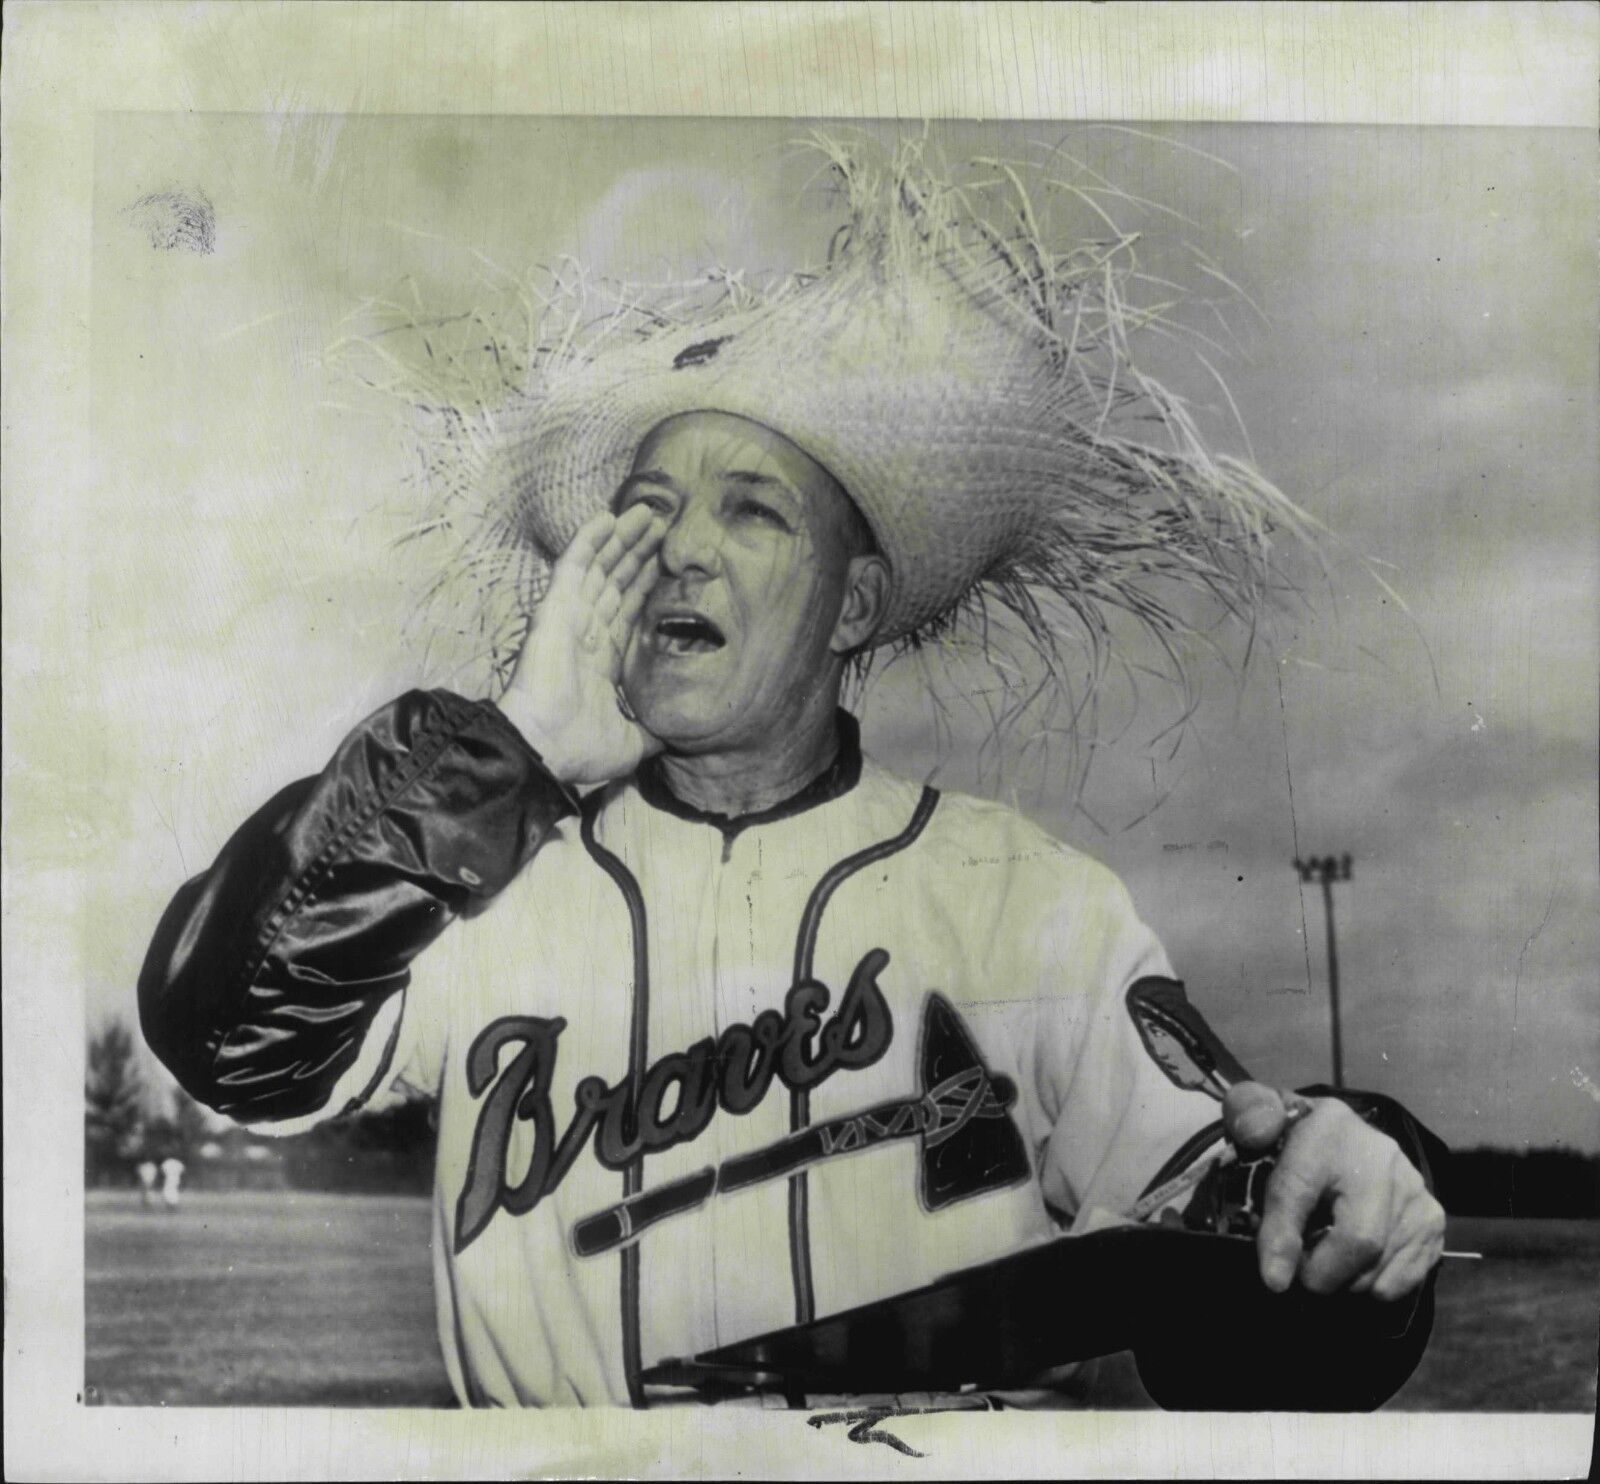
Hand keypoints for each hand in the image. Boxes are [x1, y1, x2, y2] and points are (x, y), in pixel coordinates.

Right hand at [499, 506, 664, 784]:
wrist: (545, 748)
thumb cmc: (580, 750)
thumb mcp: (633, 743)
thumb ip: (656, 731)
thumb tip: (680, 734)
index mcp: (601, 661)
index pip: (627, 612)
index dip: (644, 586)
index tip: (664, 563)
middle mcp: (585, 634)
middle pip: (615, 582)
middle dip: (637, 554)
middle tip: (662, 526)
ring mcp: (570, 618)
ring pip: (600, 567)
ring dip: (621, 538)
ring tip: (647, 512)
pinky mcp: (556, 609)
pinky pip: (575, 566)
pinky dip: (590, 540)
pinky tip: (607, 517)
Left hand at [1222, 1082, 1444, 1300]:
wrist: (1343, 1135)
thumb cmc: (1293, 1137)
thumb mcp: (1260, 1125)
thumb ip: (1248, 1124)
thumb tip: (1253, 1147)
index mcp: (1329, 1127)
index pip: (1301, 1188)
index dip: (1284, 1237)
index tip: (1274, 1279)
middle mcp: (1383, 1158)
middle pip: (1360, 1240)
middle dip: (1322, 1272)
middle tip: (1300, 1270)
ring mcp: (1414, 1191)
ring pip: (1381, 1268)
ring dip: (1344, 1282)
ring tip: (1325, 1257)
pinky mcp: (1433, 1220)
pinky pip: (1402, 1280)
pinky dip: (1373, 1284)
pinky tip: (1356, 1261)